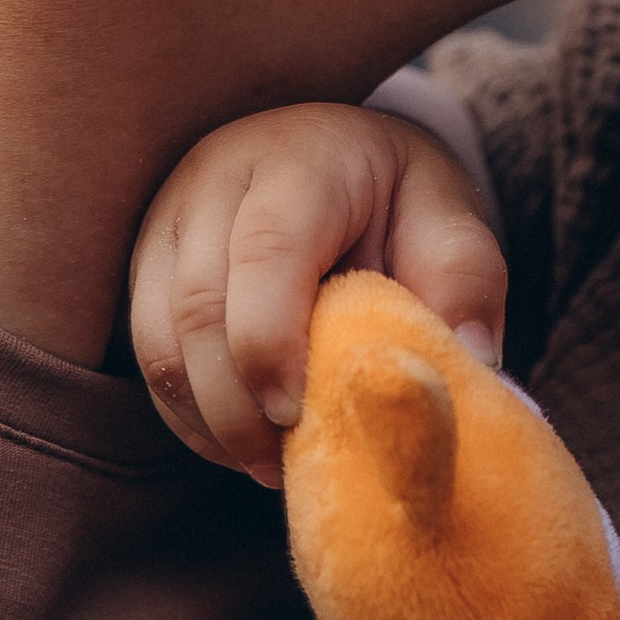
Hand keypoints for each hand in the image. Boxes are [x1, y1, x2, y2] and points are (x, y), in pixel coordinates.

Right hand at [131, 100, 507, 481]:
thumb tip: (473, 363)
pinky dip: (189, 416)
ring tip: (271, 463)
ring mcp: (169, 221)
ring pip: (159, 340)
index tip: (297, 414)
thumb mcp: (450, 220)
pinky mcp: (146, 266)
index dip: (271, 342)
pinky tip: (241, 445)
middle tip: (289, 461)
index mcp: (303, 159)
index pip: (267, 250)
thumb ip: (465, 281)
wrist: (339, 156)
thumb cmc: (399, 199)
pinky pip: (148, 358)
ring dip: (210, 420)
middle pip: (198, 305)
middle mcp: (218, 178)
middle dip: (237, 404)